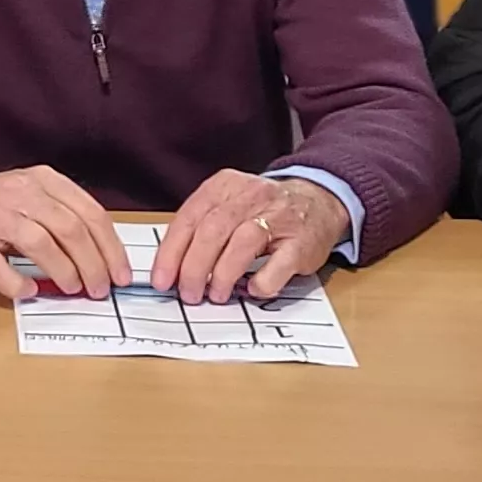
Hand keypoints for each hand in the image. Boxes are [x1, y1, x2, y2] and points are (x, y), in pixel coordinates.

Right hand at [0, 165, 128, 302]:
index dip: (111, 247)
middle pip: (70, 229)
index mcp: (44, 180)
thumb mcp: (35, 196)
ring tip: (73, 289)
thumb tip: (103, 258)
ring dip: (64, 271)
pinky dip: (17, 283)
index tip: (120, 274)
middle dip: (93, 264)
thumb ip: (66, 218)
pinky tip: (29, 292)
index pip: (90, 212)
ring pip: (40, 243)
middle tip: (100, 289)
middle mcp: (21, 193)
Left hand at [152, 171, 347, 303]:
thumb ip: (200, 229)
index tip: (162, 281)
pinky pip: (279, 264)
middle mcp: (250, 196)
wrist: (319, 201)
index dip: (172, 252)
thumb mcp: (228, 205)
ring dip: (223, 274)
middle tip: (189, 295)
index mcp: (225, 186)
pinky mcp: (302, 241)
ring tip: (216, 295)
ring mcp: (279, 217)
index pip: (189, 218)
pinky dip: (262, 281)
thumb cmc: (263, 211)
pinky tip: (253, 290)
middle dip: (194, 268)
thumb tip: (170, 270)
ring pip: (243, 243)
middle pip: (212, 230)